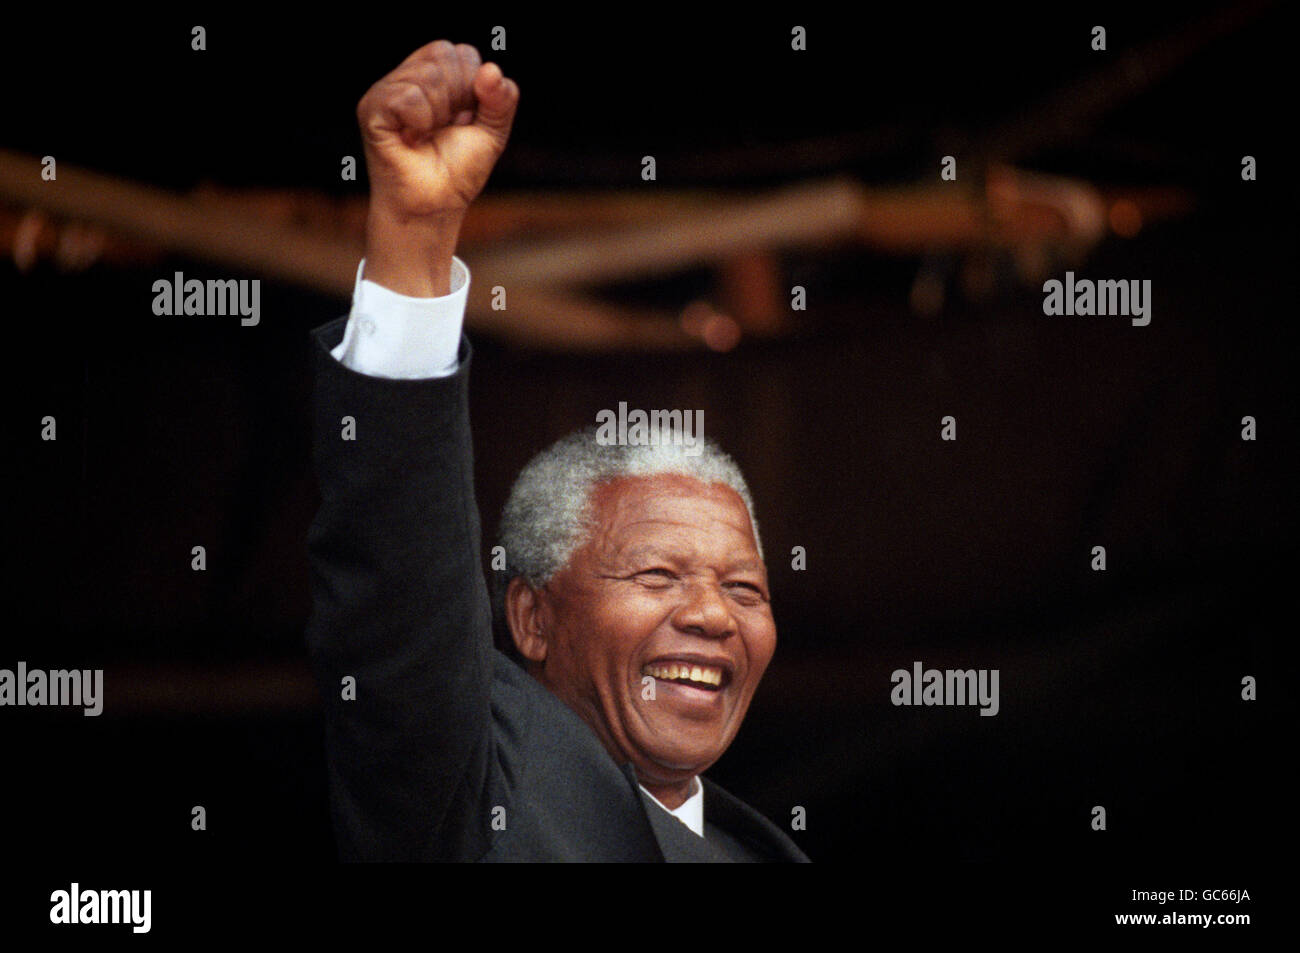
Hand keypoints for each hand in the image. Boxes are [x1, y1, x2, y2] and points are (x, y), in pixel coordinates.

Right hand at [356, 40, 518, 293]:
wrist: (435, 206)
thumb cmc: (457, 171)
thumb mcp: (492, 132)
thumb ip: (502, 100)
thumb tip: (492, 69)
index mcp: (435, 74)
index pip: (463, 53)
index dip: (474, 88)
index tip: (464, 120)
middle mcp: (408, 75)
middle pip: (444, 54)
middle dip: (458, 98)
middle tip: (444, 129)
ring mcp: (387, 90)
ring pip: (428, 76)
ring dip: (440, 114)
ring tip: (427, 135)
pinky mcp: (371, 108)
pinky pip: (409, 97)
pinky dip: (421, 121)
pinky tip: (412, 138)